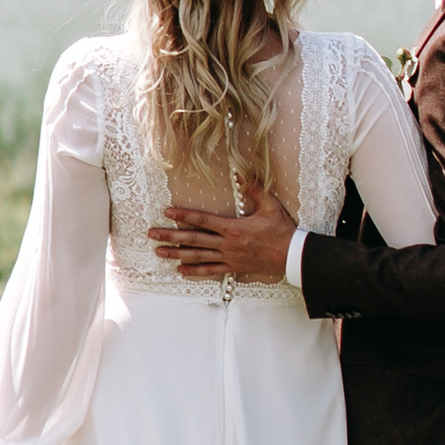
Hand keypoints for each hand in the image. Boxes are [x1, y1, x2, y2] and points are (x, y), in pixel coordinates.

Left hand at [152, 171, 296, 284]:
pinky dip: (195, 272)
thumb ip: (253, 189)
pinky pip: (211, 271)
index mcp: (233, 227)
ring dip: (177, 255)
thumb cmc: (281, 230)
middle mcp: (227, 244)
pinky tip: (181, 272)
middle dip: (170, 237)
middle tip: (152, 234)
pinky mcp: (233, 267)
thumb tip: (241, 172)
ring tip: (159, 252)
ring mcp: (229, 257)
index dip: (183, 216)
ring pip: (197, 257)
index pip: (202, 220)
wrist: (292, 256)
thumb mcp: (270, 206)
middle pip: (193, 240)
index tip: (167, 212)